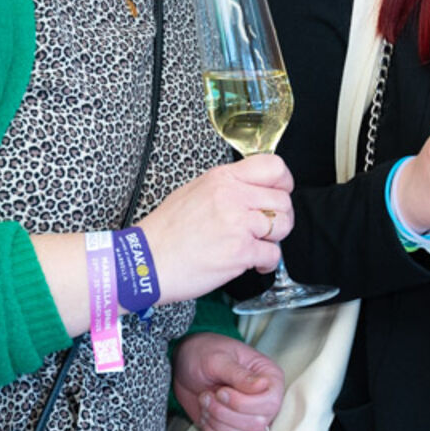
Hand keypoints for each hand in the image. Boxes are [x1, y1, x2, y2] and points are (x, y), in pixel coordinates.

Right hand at [139, 154, 293, 302]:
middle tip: (265, 229)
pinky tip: (253, 264)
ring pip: (283, 226)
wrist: (145, 261)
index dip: (283, 182)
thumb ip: (226, 187)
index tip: (279, 193)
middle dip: (280, 217)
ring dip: (274, 239)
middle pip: (283, 200)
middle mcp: (233, 196)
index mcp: (222, 178)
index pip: (274, 166)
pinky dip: (267, 263)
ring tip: (257, 245)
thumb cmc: (165, 231)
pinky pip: (273, 255)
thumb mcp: (194, 191)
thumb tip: (252, 191)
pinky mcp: (240, 252)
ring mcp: (238, 224)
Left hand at [173, 333, 285, 430]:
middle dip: (225, 414)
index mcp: (270, 379)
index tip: (221, 391)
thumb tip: (262, 385)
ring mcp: (252, 419)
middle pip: (259, 425)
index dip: (242, 403)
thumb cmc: (204, 354)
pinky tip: (206, 419)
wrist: (185, 366)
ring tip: (206, 405)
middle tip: (207, 396)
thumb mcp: (218, 359)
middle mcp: (266, 401)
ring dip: (220, 426)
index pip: (270, 404)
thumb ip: (239, 374)